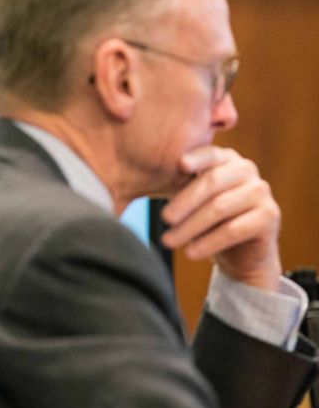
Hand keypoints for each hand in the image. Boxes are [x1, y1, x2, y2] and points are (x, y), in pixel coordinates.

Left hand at [160, 145, 281, 290]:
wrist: (240, 250)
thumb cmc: (208, 218)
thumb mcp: (192, 198)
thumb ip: (176, 184)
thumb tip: (137, 181)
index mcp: (226, 159)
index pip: (209, 154)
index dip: (196, 159)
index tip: (179, 165)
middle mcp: (247, 170)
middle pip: (211, 183)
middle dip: (183, 202)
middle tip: (164, 219)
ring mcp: (261, 192)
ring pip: (219, 208)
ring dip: (190, 227)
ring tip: (168, 241)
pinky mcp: (270, 216)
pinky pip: (234, 230)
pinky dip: (208, 243)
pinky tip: (191, 253)